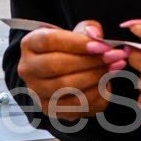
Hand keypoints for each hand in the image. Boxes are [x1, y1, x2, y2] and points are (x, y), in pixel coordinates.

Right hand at [15, 20, 129, 120]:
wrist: (62, 74)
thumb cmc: (70, 50)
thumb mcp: (76, 33)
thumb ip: (88, 30)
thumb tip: (96, 35)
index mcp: (29, 45)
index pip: (49, 41)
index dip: (76, 43)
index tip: (101, 45)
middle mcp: (28, 69)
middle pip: (55, 65)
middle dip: (89, 61)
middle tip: (113, 57)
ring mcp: (37, 92)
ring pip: (67, 87)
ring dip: (95, 77)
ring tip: (113, 68)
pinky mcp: (52, 110)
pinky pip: (78, 105)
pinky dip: (96, 94)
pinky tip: (107, 82)